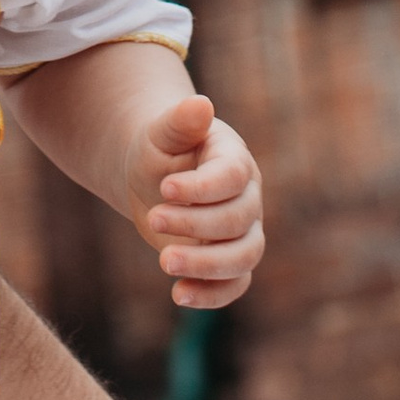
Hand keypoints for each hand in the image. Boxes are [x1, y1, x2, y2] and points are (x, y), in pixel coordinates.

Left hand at [123, 93, 264, 308]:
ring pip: (244, 256)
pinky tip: (179, 295)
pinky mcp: (230, 262)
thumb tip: (200, 104)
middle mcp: (247, 197)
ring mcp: (243, 232)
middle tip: (153, 220)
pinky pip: (236, 284)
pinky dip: (213, 295)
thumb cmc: (159, 151)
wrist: (153, 179)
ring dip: (207, 265)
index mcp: (234, 159)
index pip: (232, 177)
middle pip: (238, 219)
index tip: (164, 188)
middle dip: (195, 224)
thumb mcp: (161, 132)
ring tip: (164, 262)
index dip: (202, 187)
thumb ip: (179, 121)